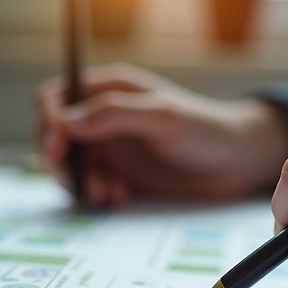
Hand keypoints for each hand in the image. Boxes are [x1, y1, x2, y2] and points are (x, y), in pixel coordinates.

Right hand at [37, 64, 287, 206]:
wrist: (238, 162)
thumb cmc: (207, 129)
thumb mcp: (163, 116)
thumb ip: (114, 114)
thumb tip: (66, 121)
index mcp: (109, 90)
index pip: (56, 98)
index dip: (48, 122)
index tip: (58, 149)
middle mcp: (104, 116)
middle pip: (55, 135)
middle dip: (63, 161)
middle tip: (84, 184)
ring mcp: (111, 146)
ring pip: (70, 165)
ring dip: (80, 182)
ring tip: (108, 194)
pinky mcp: (121, 173)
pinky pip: (90, 184)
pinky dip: (95, 194)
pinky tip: (119, 198)